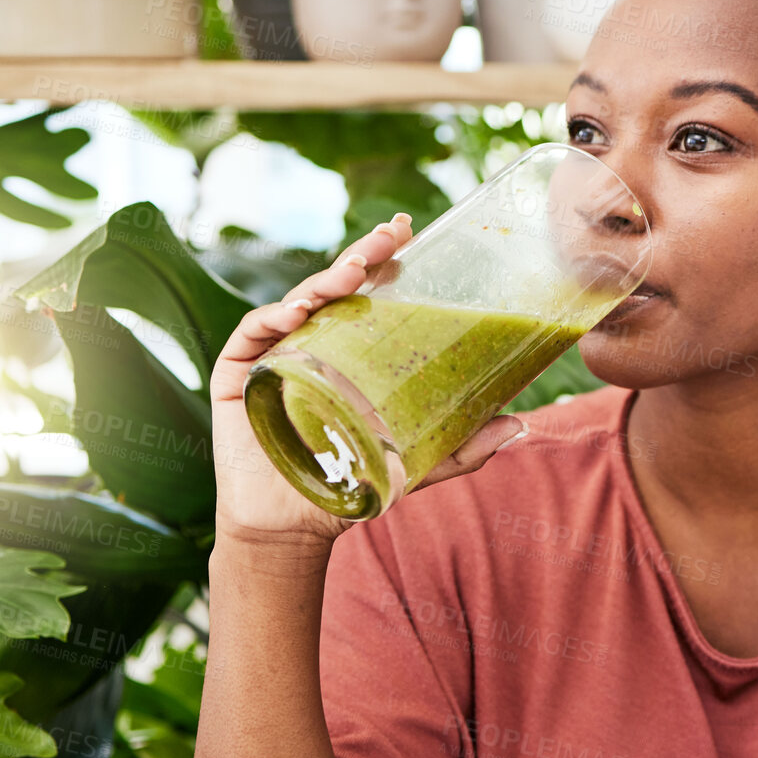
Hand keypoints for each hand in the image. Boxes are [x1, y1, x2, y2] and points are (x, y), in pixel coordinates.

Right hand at [208, 213, 528, 551]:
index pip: (367, 294)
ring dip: (322, 282)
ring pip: (296, 302)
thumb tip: (520, 424)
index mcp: (348, 350)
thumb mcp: (414, 462)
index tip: (407, 232)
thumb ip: (463, 446)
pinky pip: (252, 335)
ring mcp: (272, 355)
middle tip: (388, 237)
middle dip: (360, 256)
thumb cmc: (350, 485)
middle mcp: (310, 342)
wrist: (292, 525)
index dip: (383, 260)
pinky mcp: (238, 375)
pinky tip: (295, 312)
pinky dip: (271, 319)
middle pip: (334, 287)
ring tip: (350, 273)